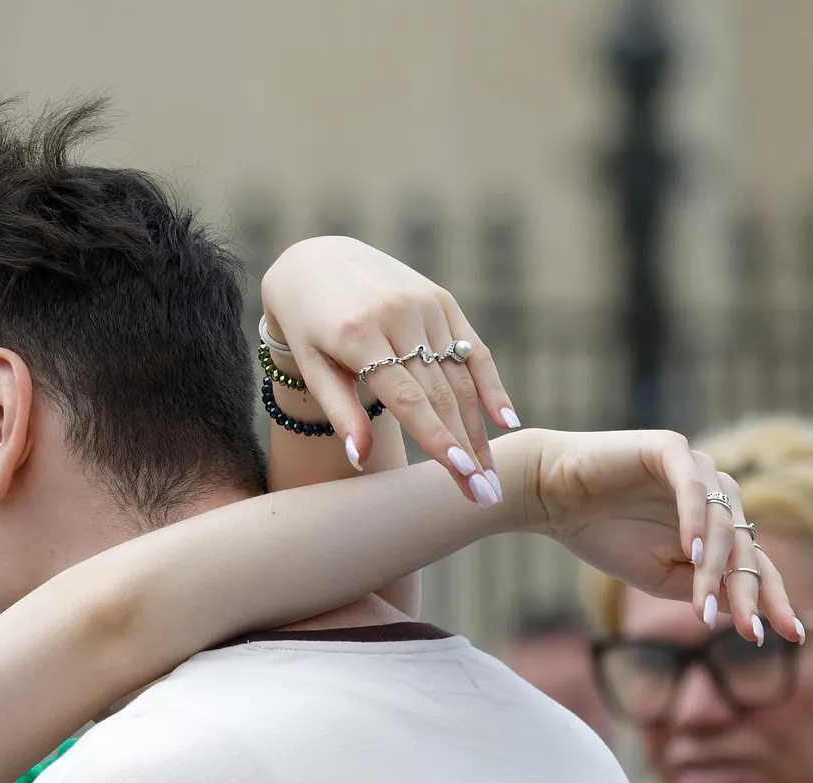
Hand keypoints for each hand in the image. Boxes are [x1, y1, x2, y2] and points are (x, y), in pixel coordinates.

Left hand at [260, 237, 517, 503]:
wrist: (315, 259)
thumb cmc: (306, 325)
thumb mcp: (312, 366)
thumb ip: (339, 411)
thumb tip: (360, 460)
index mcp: (359, 335)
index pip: (408, 398)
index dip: (437, 438)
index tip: (460, 474)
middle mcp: (397, 316)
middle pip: (441, 394)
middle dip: (466, 447)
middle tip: (484, 493)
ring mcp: (424, 305)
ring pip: (460, 377)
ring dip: (480, 428)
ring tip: (490, 473)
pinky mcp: (441, 299)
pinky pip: (472, 347)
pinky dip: (491, 384)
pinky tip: (506, 420)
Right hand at [493, 427, 800, 642]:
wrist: (550, 494)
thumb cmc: (601, 533)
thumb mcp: (657, 576)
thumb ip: (700, 588)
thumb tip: (745, 611)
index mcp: (715, 525)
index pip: (755, 562)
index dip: (773, 598)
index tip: (793, 636)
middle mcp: (716, 494)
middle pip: (746, 546)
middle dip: (747, 592)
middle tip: (749, 630)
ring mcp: (696, 468)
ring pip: (723, 521)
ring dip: (716, 566)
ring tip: (702, 606)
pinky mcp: (670, 448)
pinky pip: (693, 487)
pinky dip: (694, 519)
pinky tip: (691, 552)